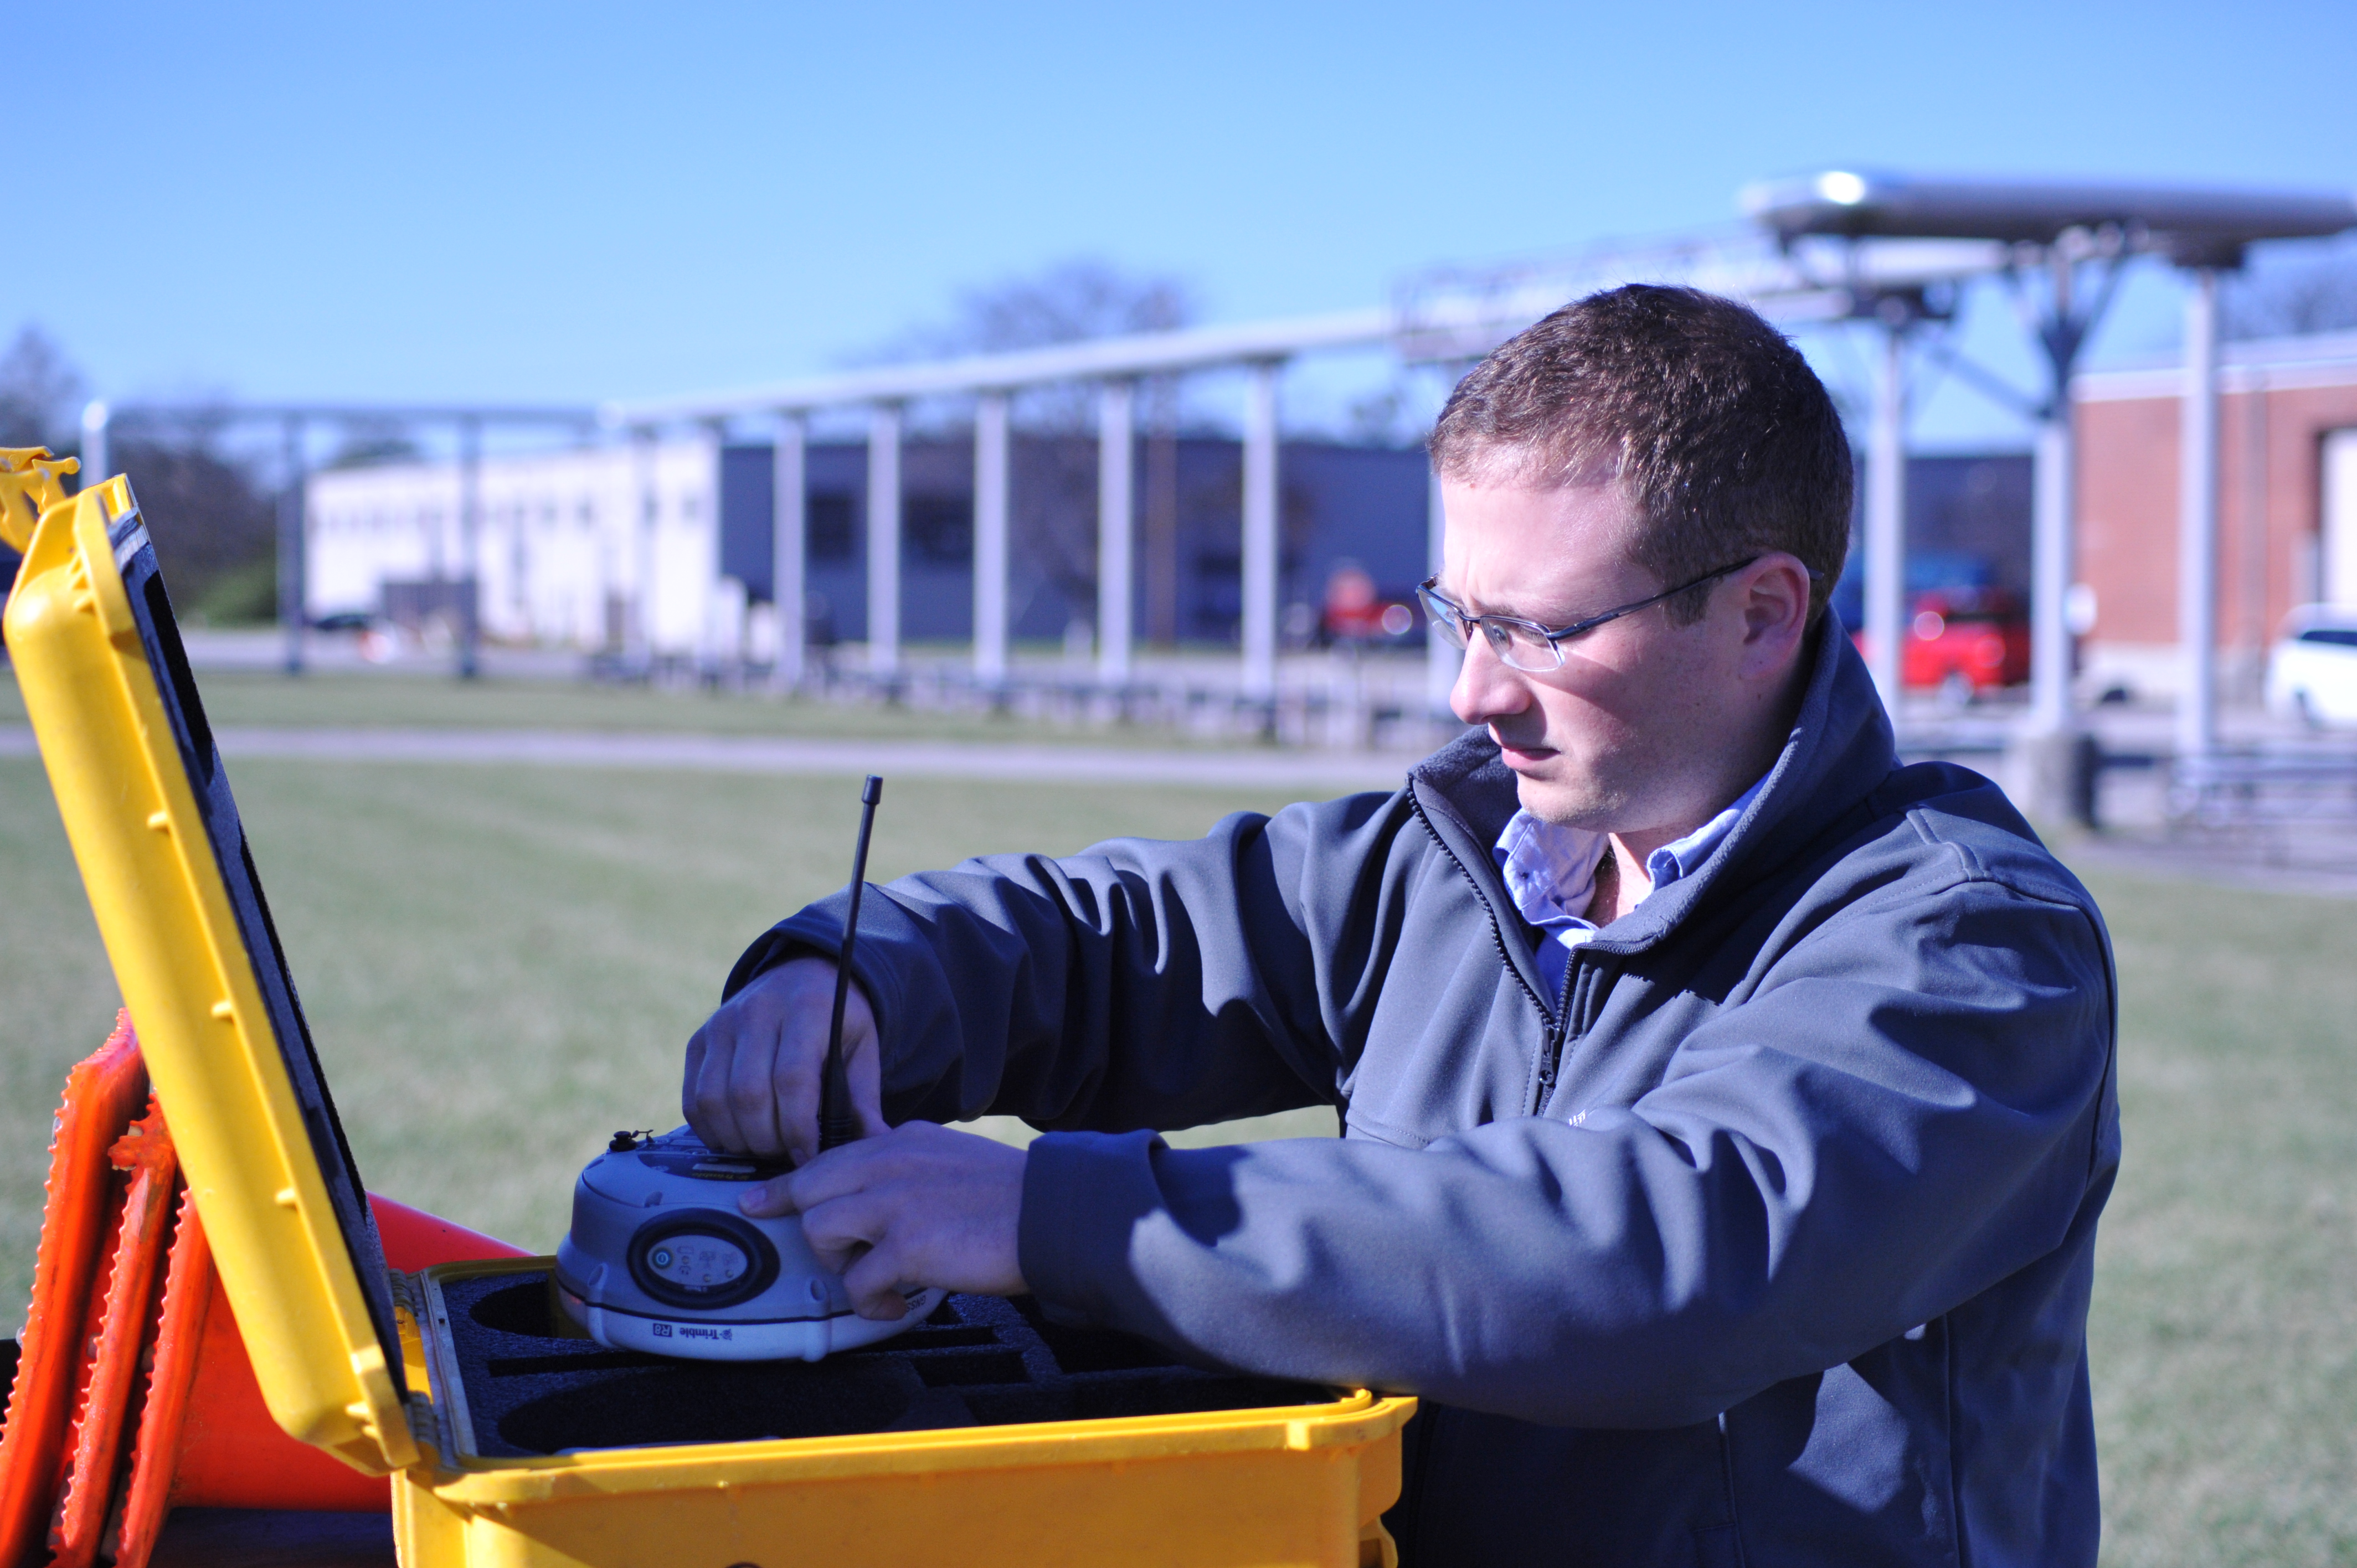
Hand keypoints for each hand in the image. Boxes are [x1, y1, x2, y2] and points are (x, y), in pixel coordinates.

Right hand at [682, 956, 883, 1164]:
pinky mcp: (699, 1040)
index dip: (798, 1127)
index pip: (792, 1078)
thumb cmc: (836, 1022)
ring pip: (714, 1099)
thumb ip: (864, 1098)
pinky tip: (737, 1138)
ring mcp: (722, 1024)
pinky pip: (694, 1097)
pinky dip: (711, 1129)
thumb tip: (879, 1143)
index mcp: (806, 1008)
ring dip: (738, 1139)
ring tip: (764, 1147)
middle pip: (749, 1094)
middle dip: (767, 1139)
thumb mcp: (861, 1048)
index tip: (808, 1156)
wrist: (802, 976)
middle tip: (786, 1155)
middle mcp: (757, 1010)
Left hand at [743, 1122, 1027, 1319]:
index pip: (829, 1158)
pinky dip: (873, 1303)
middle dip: (812, 1230)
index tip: (756, 1201)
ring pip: (822, 1232)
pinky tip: (898, 1303)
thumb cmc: (1010, 1196)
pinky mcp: (908, 1245)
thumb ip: (910, 1163)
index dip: (786, 1185)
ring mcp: (896, 1202)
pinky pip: (859, 1282)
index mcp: (902, 1141)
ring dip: (844, 1266)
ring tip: (879, 1279)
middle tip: (832, 1257)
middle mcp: (890, 1162)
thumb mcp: (951, 1156)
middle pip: (811, 1191)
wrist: (1054, 1214)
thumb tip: (879, 1184)